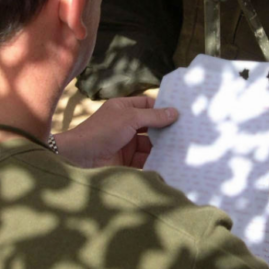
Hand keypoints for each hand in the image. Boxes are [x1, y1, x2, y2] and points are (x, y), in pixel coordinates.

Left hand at [55, 96, 178, 168]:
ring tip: (184, 148)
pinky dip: (156, 161)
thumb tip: (175, 112)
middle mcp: (125, 124)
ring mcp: (126, 143)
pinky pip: (145, 160)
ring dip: (163, 147)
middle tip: (188, 132)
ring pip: (150, 144)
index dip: (163, 108)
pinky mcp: (126, 161)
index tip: (182, 113)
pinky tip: (171, 162)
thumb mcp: (129, 118)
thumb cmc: (101, 131)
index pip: (148, 105)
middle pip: (151, 126)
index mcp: (124, 109)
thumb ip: (153, 116)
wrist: (79, 159)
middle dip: (166, 129)